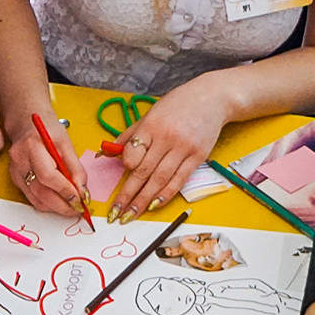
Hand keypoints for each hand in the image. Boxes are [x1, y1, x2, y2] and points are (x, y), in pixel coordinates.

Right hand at [5, 112, 89, 217]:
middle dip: (62, 205)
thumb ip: (75, 169)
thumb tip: (82, 192)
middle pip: (40, 191)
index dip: (64, 190)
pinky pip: (32, 198)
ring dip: (55, 207)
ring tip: (71, 208)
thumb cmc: (48, 131)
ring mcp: (15, 171)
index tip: (80, 200)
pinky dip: (47, 204)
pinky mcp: (15, 179)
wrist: (27, 124)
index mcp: (32, 146)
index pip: (47, 175)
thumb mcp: (66, 144)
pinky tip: (59, 202)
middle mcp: (19, 160)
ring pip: (36, 199)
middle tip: (78, 210)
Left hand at [107, 82, 226, 221]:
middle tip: (116, 214)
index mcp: (151, 125)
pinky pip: (180, 180)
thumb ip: (128, 136)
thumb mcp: (149, 115)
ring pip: (161, 179)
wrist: (210, 99)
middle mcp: (167, 137)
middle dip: (128, 195)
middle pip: (144, 171)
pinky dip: (166, 194)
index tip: (118, 180)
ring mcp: (184, 148)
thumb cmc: (176, 106)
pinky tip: (154, 205)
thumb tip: (104, 153)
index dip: (126, 168)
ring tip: (131, 215)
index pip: (134, 152)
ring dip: (144, 200)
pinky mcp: (198, 156)